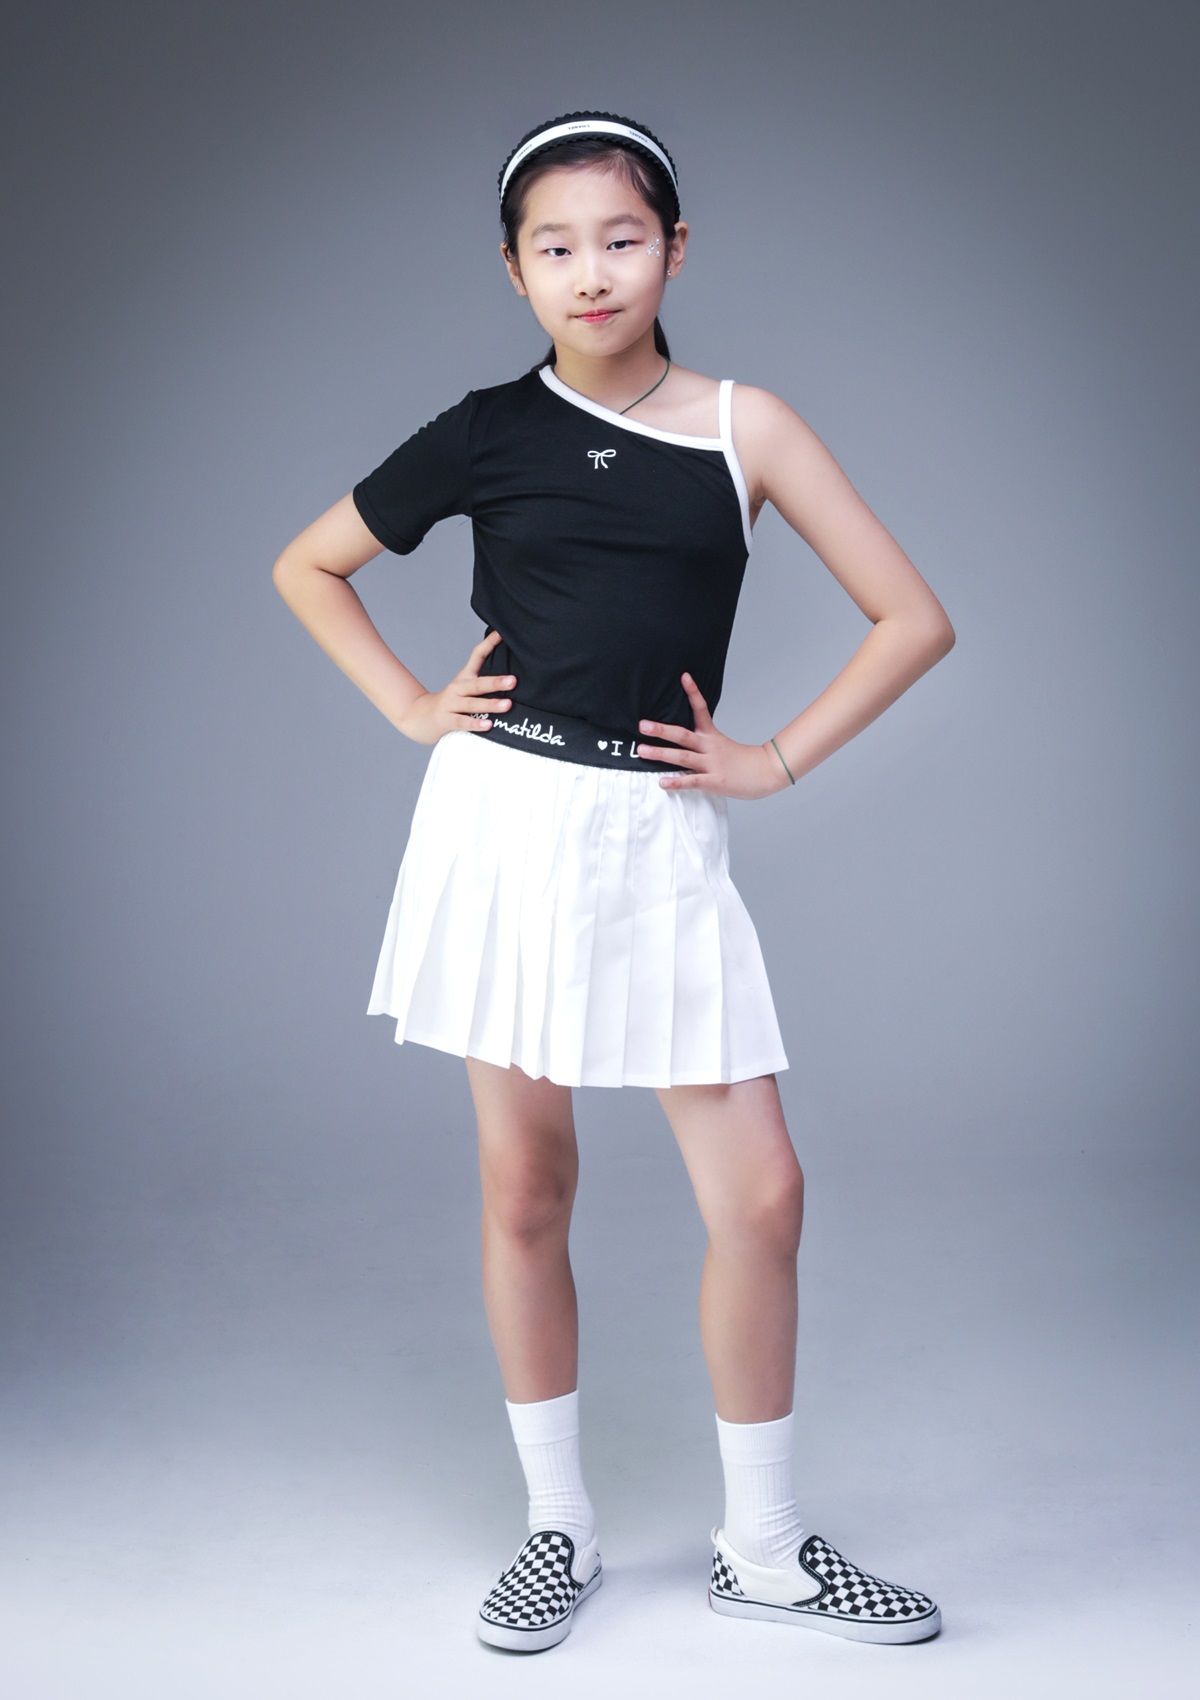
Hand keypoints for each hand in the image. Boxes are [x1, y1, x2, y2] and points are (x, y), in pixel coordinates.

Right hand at [396, 629, 515, 745]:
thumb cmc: (449, 703)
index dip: (489, 644)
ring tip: (507, 705)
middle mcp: (457, 689)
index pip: (477, 656)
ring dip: (490, 704)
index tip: (501, 633)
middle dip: (496, 682)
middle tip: (513, 681)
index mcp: (464, 678)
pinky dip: (475, 724)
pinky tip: (488, 724)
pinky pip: (462, 722)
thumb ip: (484, 683)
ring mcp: (450, 704)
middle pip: (477, 684)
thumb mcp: (464, 688)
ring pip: (472, 704)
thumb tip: (509, 676)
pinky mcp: (446, 720)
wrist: (419, 717)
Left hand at [637, 673, 792, 798]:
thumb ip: (703, 742)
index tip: (683, 676)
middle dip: (661, 730)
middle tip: (642, 725)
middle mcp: (710, 747)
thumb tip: (682, 739)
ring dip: (661, 753)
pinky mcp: (715, 781)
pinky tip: (661, 782)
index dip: (693, 692)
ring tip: (642, 751)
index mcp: (712, 735)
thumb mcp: (722, 745)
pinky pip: (692, 781)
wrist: (768, 772)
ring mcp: (712, 764)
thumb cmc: (743, 760)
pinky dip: (676, 781)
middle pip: (683, 735)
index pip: (701, 709)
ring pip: (683, 757)